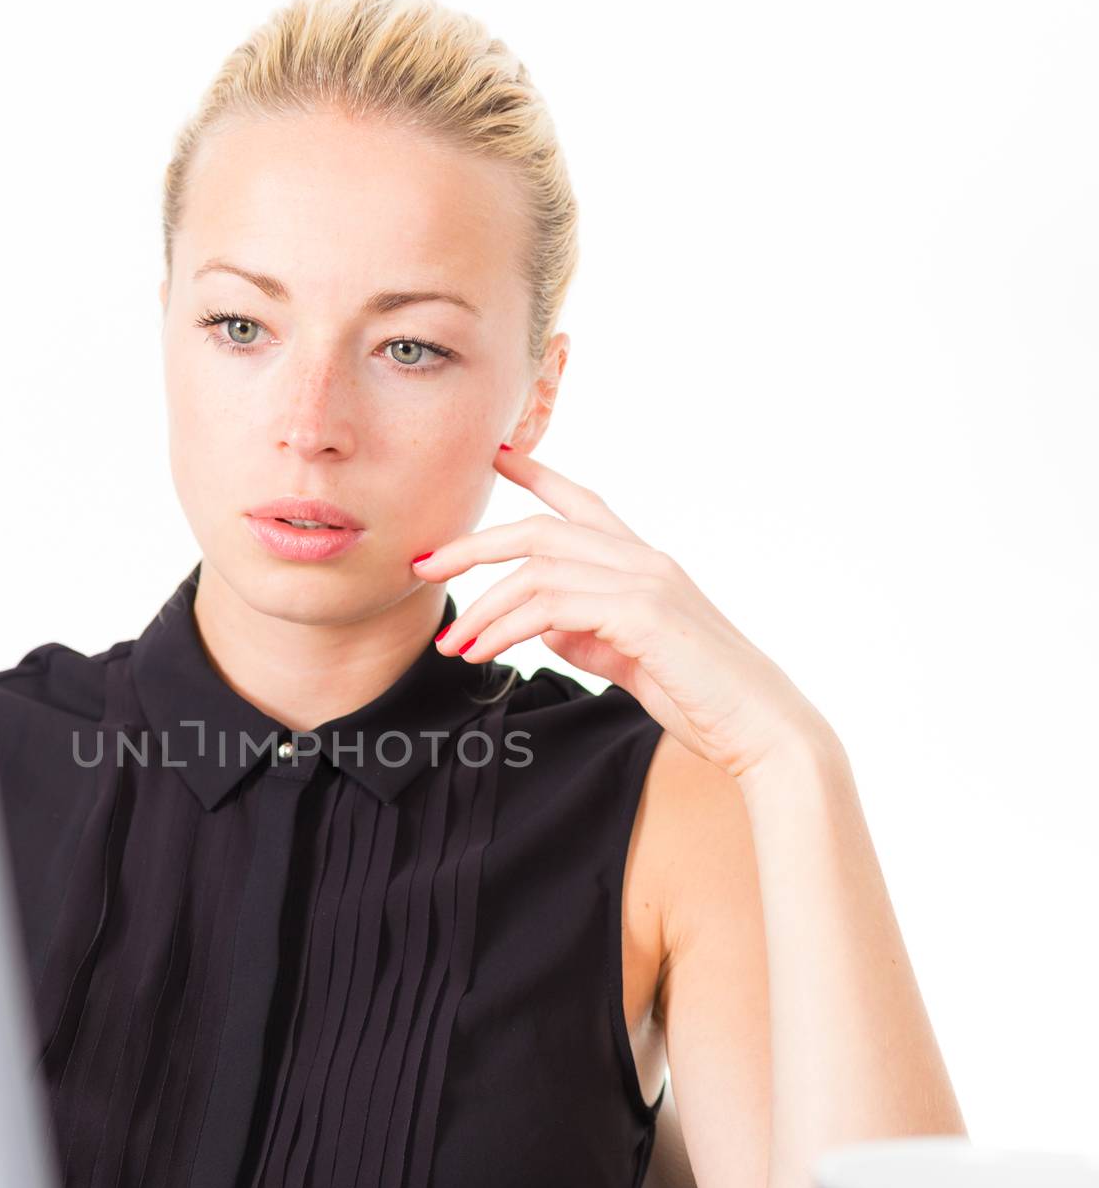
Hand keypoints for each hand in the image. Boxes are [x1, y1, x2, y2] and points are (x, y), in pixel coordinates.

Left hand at [412, 445, 826, 780]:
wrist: (764, 731)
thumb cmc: (703, 699)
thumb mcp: (630, 660)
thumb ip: (588, 636)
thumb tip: (544, 627)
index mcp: (643, 564)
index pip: (581, 504)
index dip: (536, 474)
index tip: (495, 456)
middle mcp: (644, 560)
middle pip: (540, 528)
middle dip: (474, 545)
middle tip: (424, 566)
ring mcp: (646, 582)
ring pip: (537, 568)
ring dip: (482, 606)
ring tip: (451, 644)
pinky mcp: (643, 615)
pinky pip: (553, 606)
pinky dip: (506, 627)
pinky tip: (482, 652)